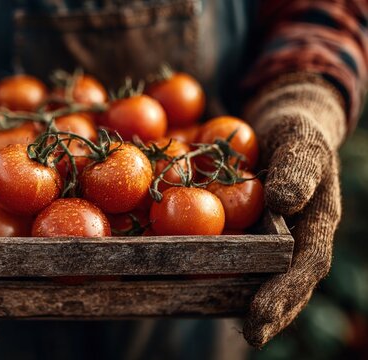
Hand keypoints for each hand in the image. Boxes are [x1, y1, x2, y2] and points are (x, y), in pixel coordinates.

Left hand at [243, 74, 344, 346]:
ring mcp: (279, 238)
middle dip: (273, 311)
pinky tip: (206, 288)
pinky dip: (229, 274)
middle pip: (291, 282)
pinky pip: (243, 257)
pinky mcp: (255, 232)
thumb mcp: (301, 142)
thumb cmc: (295, 134)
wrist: (284, 127)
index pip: (306, 264)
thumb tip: (284, 201)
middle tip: (251, 335)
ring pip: (268, 276)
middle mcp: (300, 237)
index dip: (285, 293)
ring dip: (251, 301)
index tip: (259, 317)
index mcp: (317, 221)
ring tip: (237, 327)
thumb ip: (298, 168)